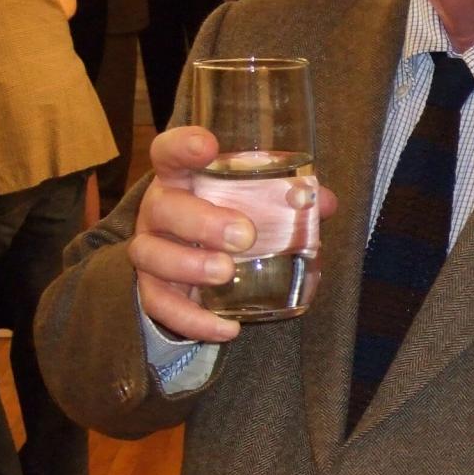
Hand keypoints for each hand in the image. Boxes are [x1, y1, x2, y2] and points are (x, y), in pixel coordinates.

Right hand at [128, 126, 337, 343]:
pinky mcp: (151, 289)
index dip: (182, 147)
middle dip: (201, 222)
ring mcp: (150, 250)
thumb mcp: (253, 205)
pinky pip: (160, 306)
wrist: (190, 266)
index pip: (168, 153)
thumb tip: (323, 201)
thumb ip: (287, 200)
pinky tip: (226, 328)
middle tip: (243, 235)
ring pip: (150, 255)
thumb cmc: (226, 219)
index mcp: (181, 180)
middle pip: (163, 208)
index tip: (207, 146)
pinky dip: (192, 320)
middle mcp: (158, 211)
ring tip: (226, 273)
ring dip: (189, 265)